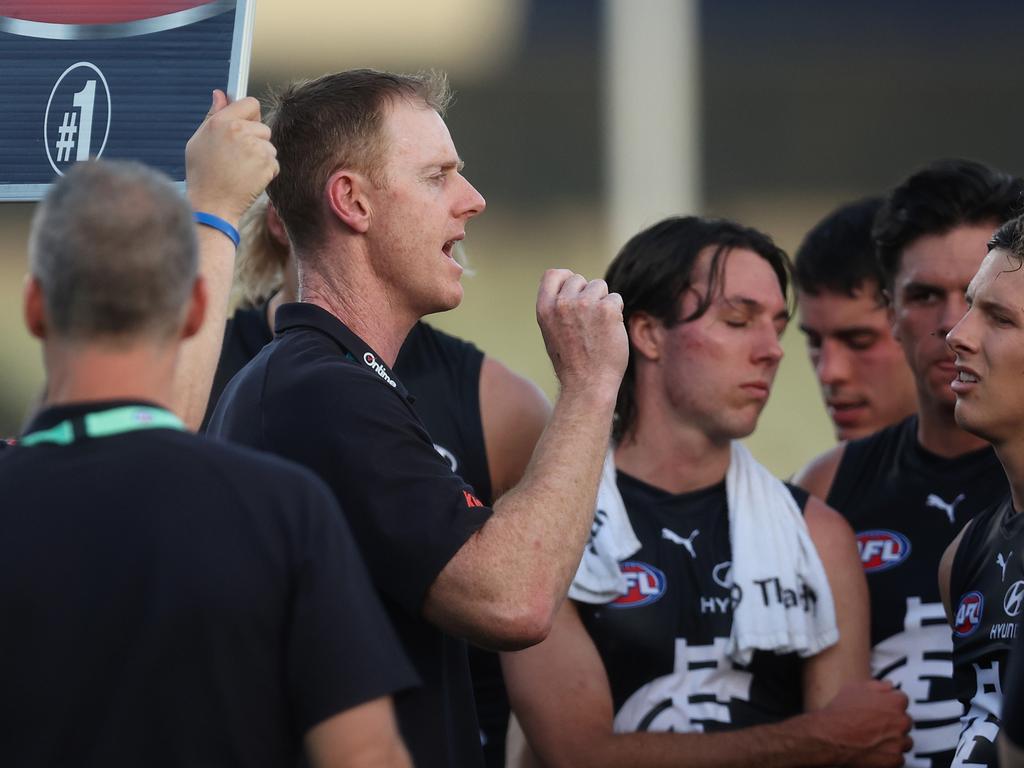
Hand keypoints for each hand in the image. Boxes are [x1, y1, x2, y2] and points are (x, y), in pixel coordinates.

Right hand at [185, 89, 277, 225]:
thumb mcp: (199, 140)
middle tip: (237, 157)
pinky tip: (249, 179)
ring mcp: (255, 148)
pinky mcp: (267, 165)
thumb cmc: (202, 174)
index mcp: (221, 122)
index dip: (250, 115)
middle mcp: (239, 132)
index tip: (246, 125)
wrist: (212, 206)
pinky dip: (266, 172)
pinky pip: (274, 163)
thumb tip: (220, 93)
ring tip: (241, 170)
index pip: (250, 103)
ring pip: (269, 146)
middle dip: (255, 140)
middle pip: (263, 126)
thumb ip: (213, 115)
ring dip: (261, 157)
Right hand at [535, 269, 626, 396]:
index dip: (566, 279)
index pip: (553, 274)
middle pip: (579, 279)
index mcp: (545, 308)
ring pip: (600, 286)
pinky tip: (609, 332)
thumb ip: (557, 308)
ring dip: (603, 303)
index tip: (575, 292)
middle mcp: (562, 303)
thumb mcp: (551, 332)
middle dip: (587, 294)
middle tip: (588, 322)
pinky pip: (616, 299)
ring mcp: (585, 305)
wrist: (588, 385)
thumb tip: (571, 287)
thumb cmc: (572, 362)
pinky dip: (617, 313)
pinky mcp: (607, 310)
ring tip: (598, 329)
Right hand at [813, 679, 911, 767]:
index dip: (889, 704)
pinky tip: (875, 749)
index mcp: (895, 702)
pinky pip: (899, 757)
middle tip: (875, 724)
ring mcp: (899, 742)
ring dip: (894, 740)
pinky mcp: (895, 759)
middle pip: (904, 721)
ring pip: (905, 741)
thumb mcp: (855, 688)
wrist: (831, 736)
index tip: (881, 709)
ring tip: (875, 738)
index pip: (902, 700)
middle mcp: (901, 721)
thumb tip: (889, 685)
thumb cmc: (841, 712)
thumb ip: (877, 685)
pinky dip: (889, 755)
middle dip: (893, 722)